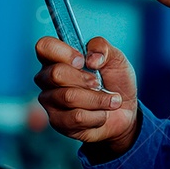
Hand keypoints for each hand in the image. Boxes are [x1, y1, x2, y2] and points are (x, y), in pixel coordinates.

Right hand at [34, 35, 140, 160]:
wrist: (125, 110)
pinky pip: (77, 117)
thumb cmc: (114, 80)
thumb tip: (91, 59)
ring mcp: (50, 101)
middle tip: (99, 83)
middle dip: (86, 79)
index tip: (83, 61)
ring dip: (98, 98)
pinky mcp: (57, 122)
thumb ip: (102, 47)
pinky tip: (101, 114)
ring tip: (110, 100)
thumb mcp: (115, 57)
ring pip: (69, 97)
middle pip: (56, 74)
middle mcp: (47, 78)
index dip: (64, 52)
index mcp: (57, 57)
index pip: (44, 47)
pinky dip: (97, 115)